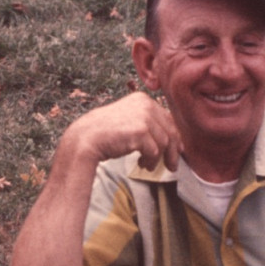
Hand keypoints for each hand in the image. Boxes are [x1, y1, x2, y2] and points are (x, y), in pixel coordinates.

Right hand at [66, 92, 181, 170]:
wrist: (86, 138)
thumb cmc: (104, 132)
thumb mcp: (127, 119)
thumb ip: (144, 122)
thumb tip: (165, 137)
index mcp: (142, 99)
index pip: (166, 118)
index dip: (174, 136)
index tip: (178, 149)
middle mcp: (145, 105)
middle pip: (170, 130)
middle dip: (173, 150)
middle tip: (173, 165)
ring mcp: (144, 117)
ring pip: (165, 142)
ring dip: (160, 158)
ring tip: (150, 166)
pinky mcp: (141, 132)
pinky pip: (155, 151)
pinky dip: (151, 161)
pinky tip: (144, 165)